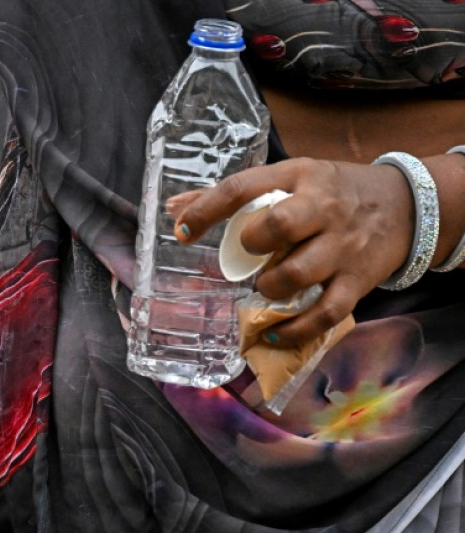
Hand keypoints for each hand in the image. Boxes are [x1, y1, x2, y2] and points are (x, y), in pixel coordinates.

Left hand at [169, 157, 413, 346]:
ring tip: (263, 288)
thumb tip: (174, 207)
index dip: (206, 210)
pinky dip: (295, 330)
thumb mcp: (289, 177)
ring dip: (270, 287)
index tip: (182, 231)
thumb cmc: (332, 192)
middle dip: (253, 244)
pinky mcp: (358, 281)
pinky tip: (272, 334)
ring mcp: (343, 247)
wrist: (407, 205)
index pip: (243, 188)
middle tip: (248, 253)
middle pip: (281, 225)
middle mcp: (323, 209)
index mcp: (298, 176)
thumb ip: (233, 195)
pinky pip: (326, 313)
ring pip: (300, 272)